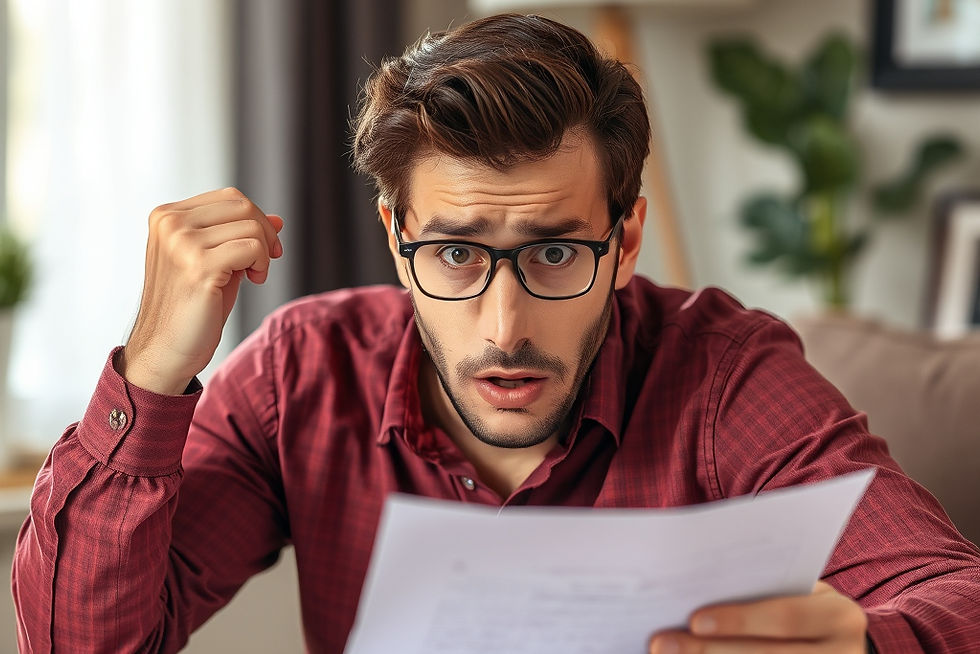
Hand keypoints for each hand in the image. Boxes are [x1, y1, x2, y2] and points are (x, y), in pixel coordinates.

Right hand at [121, 188, 283, 394]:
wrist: (166, 349)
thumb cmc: (192, 308)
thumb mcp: (218, 262)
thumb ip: (241, 236)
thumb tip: (278, 219)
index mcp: (167, 216)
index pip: (230, 197)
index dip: (256, 220)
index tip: (261, 250)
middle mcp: (170, 223)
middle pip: (242, 206)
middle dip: (265, 234)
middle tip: (262, 264)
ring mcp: (181, 242)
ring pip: (251, 226)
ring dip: (263, 253)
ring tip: (253, 276)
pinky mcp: (198, 265)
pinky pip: (252, 247)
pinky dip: (261, 264)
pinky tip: (252, 280)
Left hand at [649, 582, 867, 652]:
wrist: (836, 646)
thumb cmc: (800, 610)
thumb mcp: (794, 595)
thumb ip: (759, 591)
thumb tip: (690, 593)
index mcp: (840, 617)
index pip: (786, 618)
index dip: (740, 620)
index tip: (693, 620)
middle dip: (711, 653)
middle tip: (661, 644)